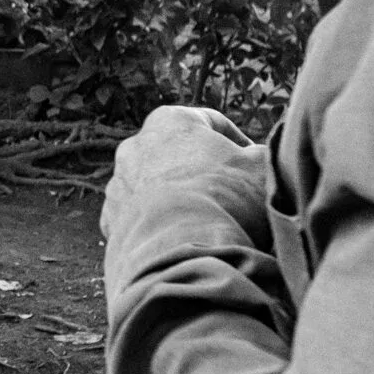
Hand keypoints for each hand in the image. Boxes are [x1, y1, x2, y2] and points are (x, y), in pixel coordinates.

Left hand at [102, 105, 268, 242]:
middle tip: (232, 198)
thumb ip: (261, 154)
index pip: (211, 122)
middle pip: (179, 156)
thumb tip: (259, 156)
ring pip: (157, 189)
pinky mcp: (110, 221)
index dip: (239, 144)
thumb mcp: (262, 168)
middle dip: (204, 174)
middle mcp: (135, 146)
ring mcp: (118, 185)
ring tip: (207, 225)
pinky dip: (160, 229)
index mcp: (171, 121)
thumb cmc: (227, 200)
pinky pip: (142, 221)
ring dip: (180, 202)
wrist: (181, 252)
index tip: (253, 165)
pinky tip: (183, 243)